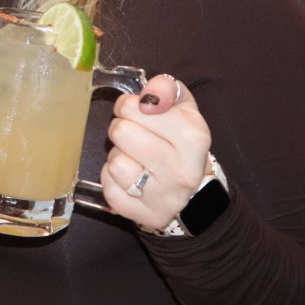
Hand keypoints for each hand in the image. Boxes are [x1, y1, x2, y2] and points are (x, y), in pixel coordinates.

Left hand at [99, 74, 213, 230]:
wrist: (195, 191)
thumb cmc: (181, 142)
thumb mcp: (183, 108)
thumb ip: (166, 88)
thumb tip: (150, 93)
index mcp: (194, 138)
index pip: (138, 107)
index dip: (130, 105)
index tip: (139, 111)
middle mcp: (182, 171)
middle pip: (121, 132)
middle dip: (121, 127)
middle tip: (134, 134)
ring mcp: (165, 198)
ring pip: (114, 162)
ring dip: (118, 155)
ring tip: (134, 157)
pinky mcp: (146, 215)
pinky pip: (108, 187)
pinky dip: (112, 179)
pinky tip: (130, 177)